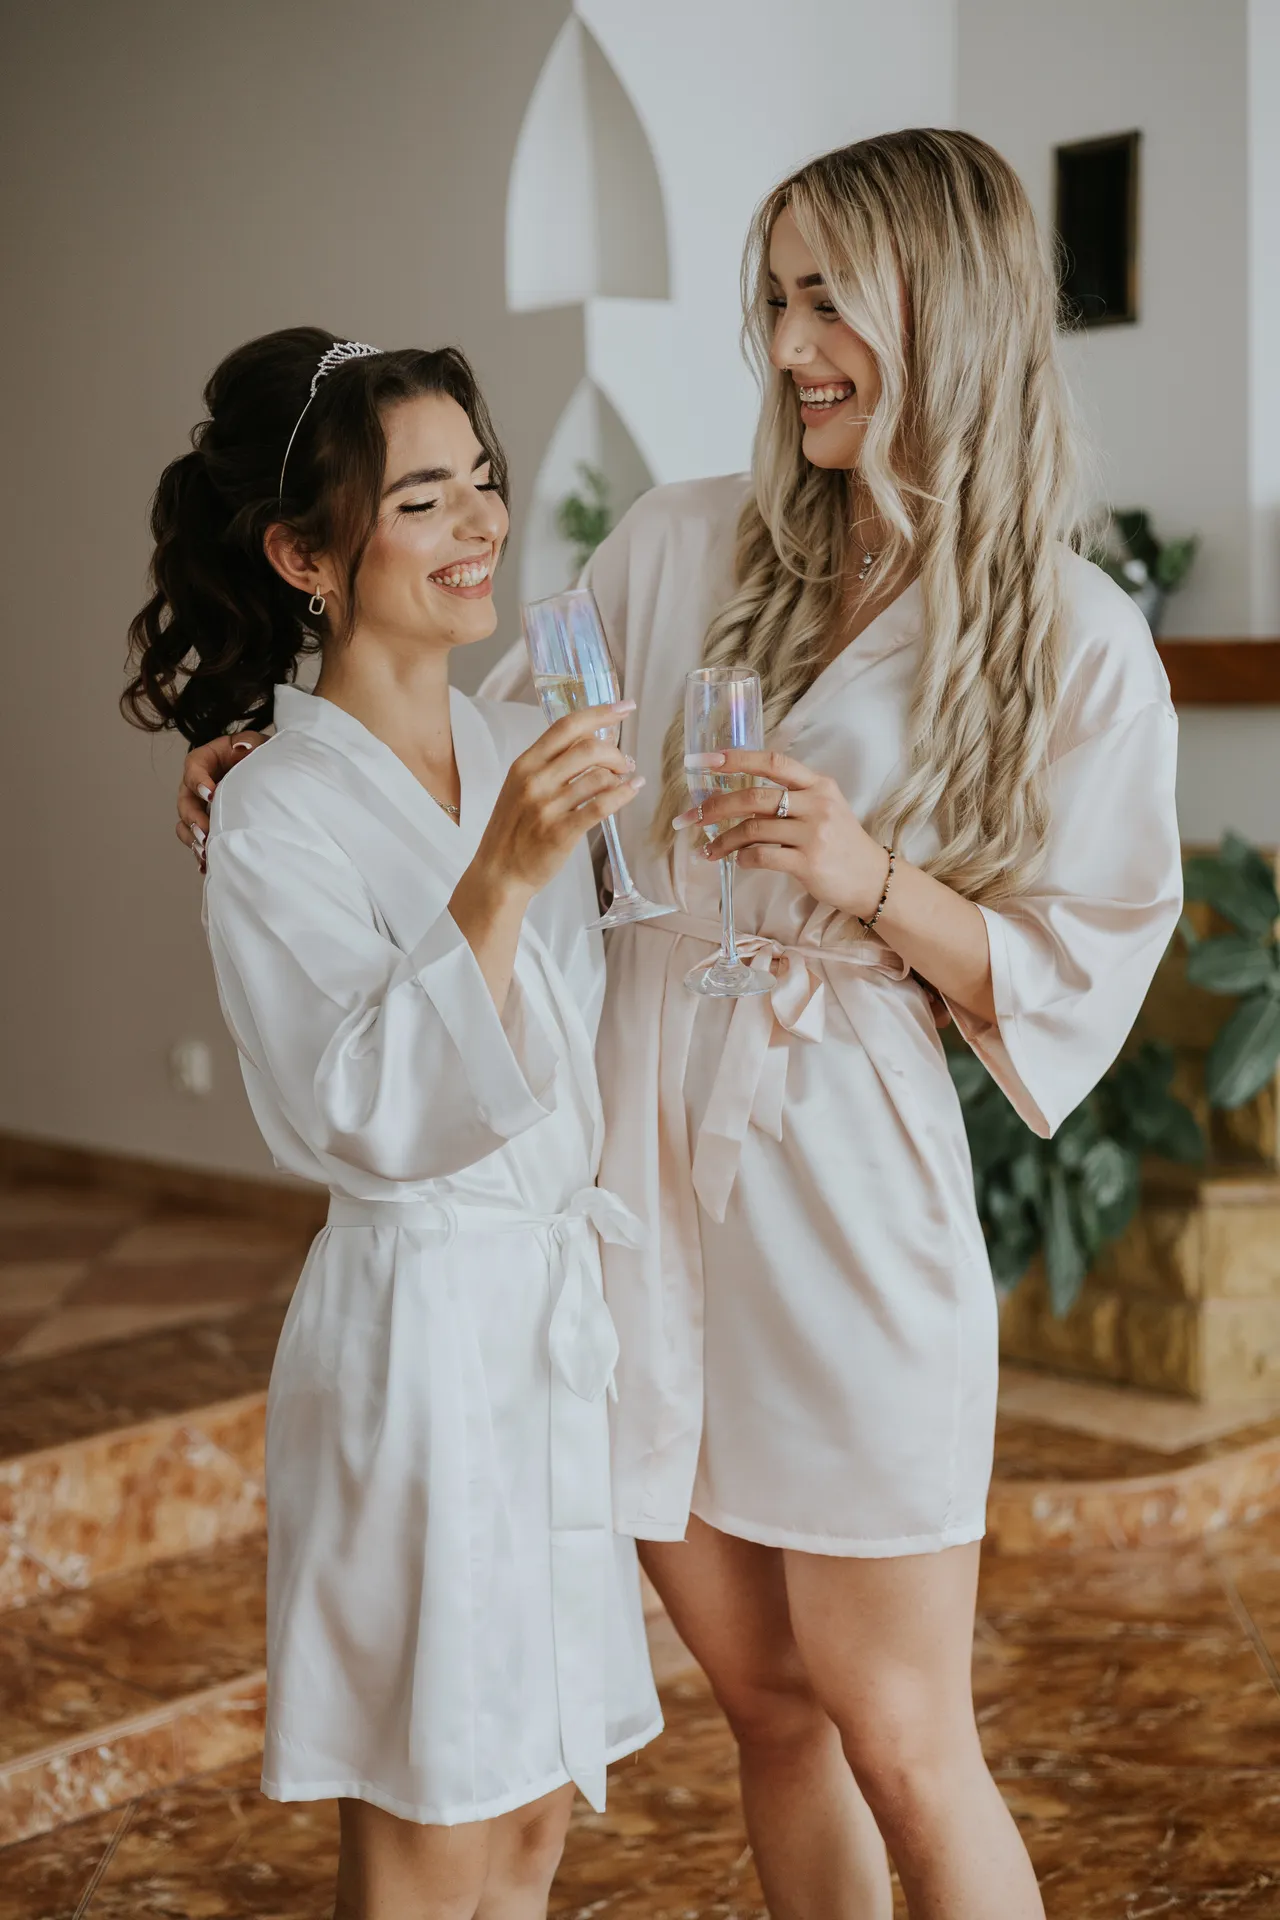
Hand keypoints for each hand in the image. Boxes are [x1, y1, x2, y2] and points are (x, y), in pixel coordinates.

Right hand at [177, 732, 266, 871]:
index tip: (210, 794)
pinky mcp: (208, 824)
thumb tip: (242, 748)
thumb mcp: (258, 744)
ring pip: (185, 824)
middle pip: (185, 801)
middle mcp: (197, 785)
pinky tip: (207, 865)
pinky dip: (200, 853)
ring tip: (206, 851)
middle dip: (194, 818)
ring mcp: (200, 807)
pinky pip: (196, 840)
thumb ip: (250, 743)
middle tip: (206, 831)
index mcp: (205, 760)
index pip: (193, 767)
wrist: (270, 776)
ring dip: (193, 838)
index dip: (198, 781)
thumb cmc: (260, 755)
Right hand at [463, 703, 642, 904]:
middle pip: (588, 748)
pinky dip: (623, 795)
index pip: (566, 726)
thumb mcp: (520, 787)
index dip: (600, 712)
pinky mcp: (561, 832)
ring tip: (625, 780)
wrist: (499, 872)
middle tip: (624, 762)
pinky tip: (631, 791)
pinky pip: (601, 806)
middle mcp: (535, 781)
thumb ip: (549, 765)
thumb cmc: (513, 830)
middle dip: (615, 752)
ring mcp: (547, 807)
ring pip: (599, 777)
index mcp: (524, 764)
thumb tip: (589, 743)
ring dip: (620, 775)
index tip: (625, 707)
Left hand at [674, 748, 889, 921]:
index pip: (772, 762)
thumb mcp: (825, 808)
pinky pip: (762, 856)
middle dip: (715, 806)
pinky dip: (742, 858)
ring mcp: (814, 833)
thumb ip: (791, 797)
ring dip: (723, 840)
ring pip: (753, 828)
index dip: (736, 759)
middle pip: (754, 796)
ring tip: (709, 850)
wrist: (872, 879)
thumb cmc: (841, 844)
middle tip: (692, 817)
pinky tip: (737, 861)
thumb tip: (739, 798)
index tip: (706, 761)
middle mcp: (817, 804)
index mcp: (818, 784)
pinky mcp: (809, 863)